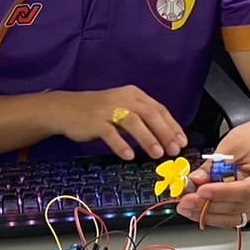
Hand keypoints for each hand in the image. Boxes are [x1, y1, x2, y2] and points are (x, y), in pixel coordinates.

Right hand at [54, 86, 186, 160]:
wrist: (67, 108)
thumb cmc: (99, 112)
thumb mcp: (123, 109)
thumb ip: (142, 119)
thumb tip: (166, 139)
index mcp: (134, 94)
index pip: (159, 109)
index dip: (172, 125)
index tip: (182, 141)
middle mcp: (123, 98)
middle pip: (149, 114)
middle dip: (164, 133)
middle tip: (174, 150)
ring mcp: (108, 109)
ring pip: (133, 122)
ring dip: (147, 138)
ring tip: (157, 154)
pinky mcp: (95, 121)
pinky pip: (110, 133)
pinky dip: (121, 144)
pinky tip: (129, 155)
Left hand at [176, 119, 249, 227]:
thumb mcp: (233, 143)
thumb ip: (214, 164)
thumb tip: (196, 180)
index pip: (246, 191)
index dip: (221, 193)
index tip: (201, 190)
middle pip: (237, 208)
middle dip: (208, 205)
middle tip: (186, 199)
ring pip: (232, 218)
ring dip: (206, 214)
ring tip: (186, 205)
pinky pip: (231, 216)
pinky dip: (212, 213)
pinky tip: (196, 207)